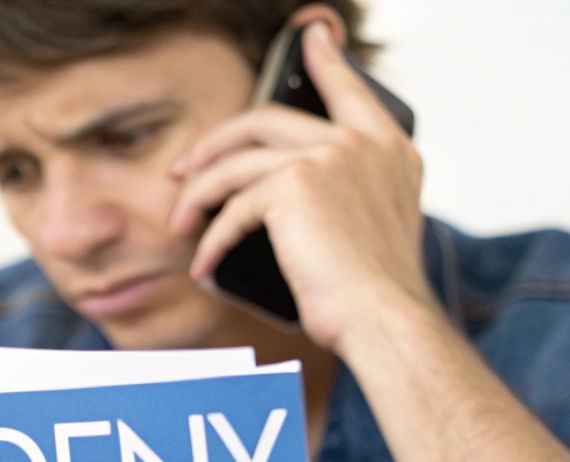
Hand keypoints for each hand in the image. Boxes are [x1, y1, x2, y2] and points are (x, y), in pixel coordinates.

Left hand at [167, 22, 432, 352]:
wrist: (384, 319)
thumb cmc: (375, 294)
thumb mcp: (372, 231)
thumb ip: (345, 195)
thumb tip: (278, 195)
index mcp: (389, 152)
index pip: (349, 91)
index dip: (325, 61)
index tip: (310, 34)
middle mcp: (363, 144)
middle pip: (267, 120)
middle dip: (215, 143)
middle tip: (184, 169)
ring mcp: (330, 157)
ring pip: (237, 162)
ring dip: (199, 194)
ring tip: (180, 224)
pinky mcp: (294, 184)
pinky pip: (233, 207)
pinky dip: (212, 239)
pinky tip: (203, 266)